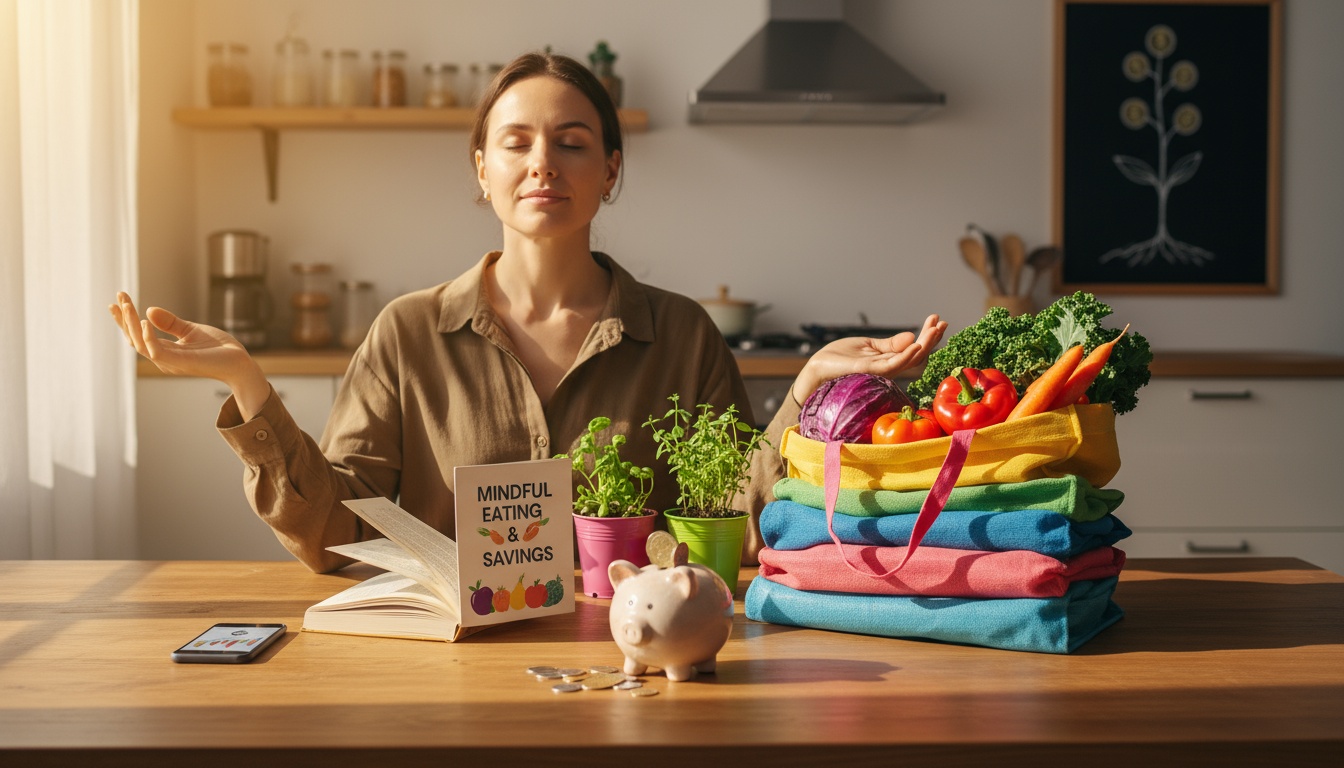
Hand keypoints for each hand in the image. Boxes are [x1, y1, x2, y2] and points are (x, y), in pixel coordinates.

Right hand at [109, 292, 269, 417]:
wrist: (239, 362)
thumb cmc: (218, 349)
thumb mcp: (191, 330)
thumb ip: (170, 323)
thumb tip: (149, 310)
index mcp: (164, 351)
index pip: (138, 335)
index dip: (126, 319)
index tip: (118, 299)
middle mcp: (163, 358)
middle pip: (134, 339)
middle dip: (123, 319)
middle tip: (118, 297)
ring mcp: (170, 362)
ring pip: (140, 344)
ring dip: (131, 324)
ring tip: (127, 305)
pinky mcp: (180, 363)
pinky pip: (157, 352)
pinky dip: (148, 337)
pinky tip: (144, 321)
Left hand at [792, 314, 947, 404]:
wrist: (817, 369)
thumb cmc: (839, 359)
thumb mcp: (868, 346)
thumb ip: (890, 345)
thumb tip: (912, 336)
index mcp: (887, 361)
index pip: (913, 349)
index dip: (927, 336)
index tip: (937, 320)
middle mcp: (887, 369)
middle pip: (916, 355)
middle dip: (931, 338)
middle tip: (943, 322)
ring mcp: (879, 372)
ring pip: (909, 360)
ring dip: (924, 344)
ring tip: (936, 330)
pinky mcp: (868, 371)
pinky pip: (892, 365)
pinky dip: (905, 356)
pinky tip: (916, 346)